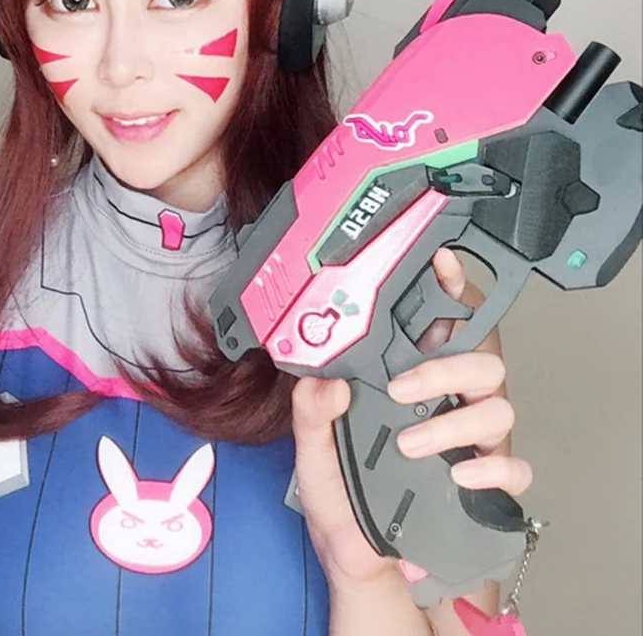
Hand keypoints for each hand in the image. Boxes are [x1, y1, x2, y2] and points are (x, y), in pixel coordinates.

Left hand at [291, 247, 533, 590]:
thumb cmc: (338, 497)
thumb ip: (310, 411)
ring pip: (498, 407)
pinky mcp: (482, 484)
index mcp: (407, 381)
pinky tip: (457, 476)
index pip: (438, 327)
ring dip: (454, 421)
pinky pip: (513, 467)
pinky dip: (490, 469)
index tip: (439, 264)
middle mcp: (444, 402)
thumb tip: (326, 376)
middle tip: (404, 388)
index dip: (449, 291)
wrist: (354, 559)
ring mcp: (468, 441)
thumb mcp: (310, 451)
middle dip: (448, 365)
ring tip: (410, 444)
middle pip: (481, 359)